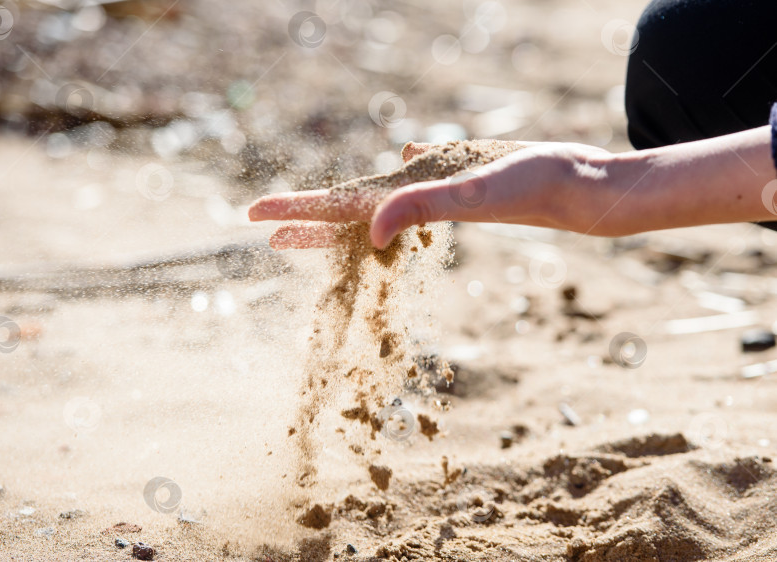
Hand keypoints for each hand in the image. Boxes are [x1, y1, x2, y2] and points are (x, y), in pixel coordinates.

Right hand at [249, 126, 775, 248]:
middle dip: (304, 220)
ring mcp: (437, 195)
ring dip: (333, 223)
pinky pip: (400, 214)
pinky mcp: (458, 203)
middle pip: (347, 207)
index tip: (255, 215)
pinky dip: (373, 221)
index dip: (297, 210)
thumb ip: (423, 206)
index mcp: (414, 186)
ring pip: (369, 210)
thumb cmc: (537, 184)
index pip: (341, 202)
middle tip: (262, 229)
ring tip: (298, 234)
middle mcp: (419, 188)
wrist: (582, 186)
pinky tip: (372, 220)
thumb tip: (374, 229)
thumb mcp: (478, 195)